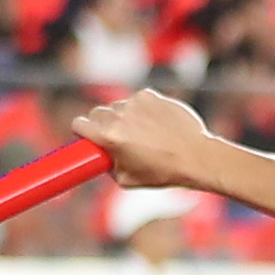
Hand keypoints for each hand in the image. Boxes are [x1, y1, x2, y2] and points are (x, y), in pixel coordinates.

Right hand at [76, 90, 214, 190]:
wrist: (196, 156)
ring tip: (144, 136)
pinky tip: (156, 125)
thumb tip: (101, 156)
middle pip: (96, 113)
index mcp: (108, 137)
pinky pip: (137, 101)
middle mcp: (119, 116)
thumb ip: (107, 165)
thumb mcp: (127, 179)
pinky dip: (142, 110)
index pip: (78, 124)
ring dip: (124, 117)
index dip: (82, 131)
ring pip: (118, 107)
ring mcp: (134, 103)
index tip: (88, 137)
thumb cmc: (163, 172)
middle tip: (117, 139)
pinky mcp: (149, 95)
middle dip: (102, 125)